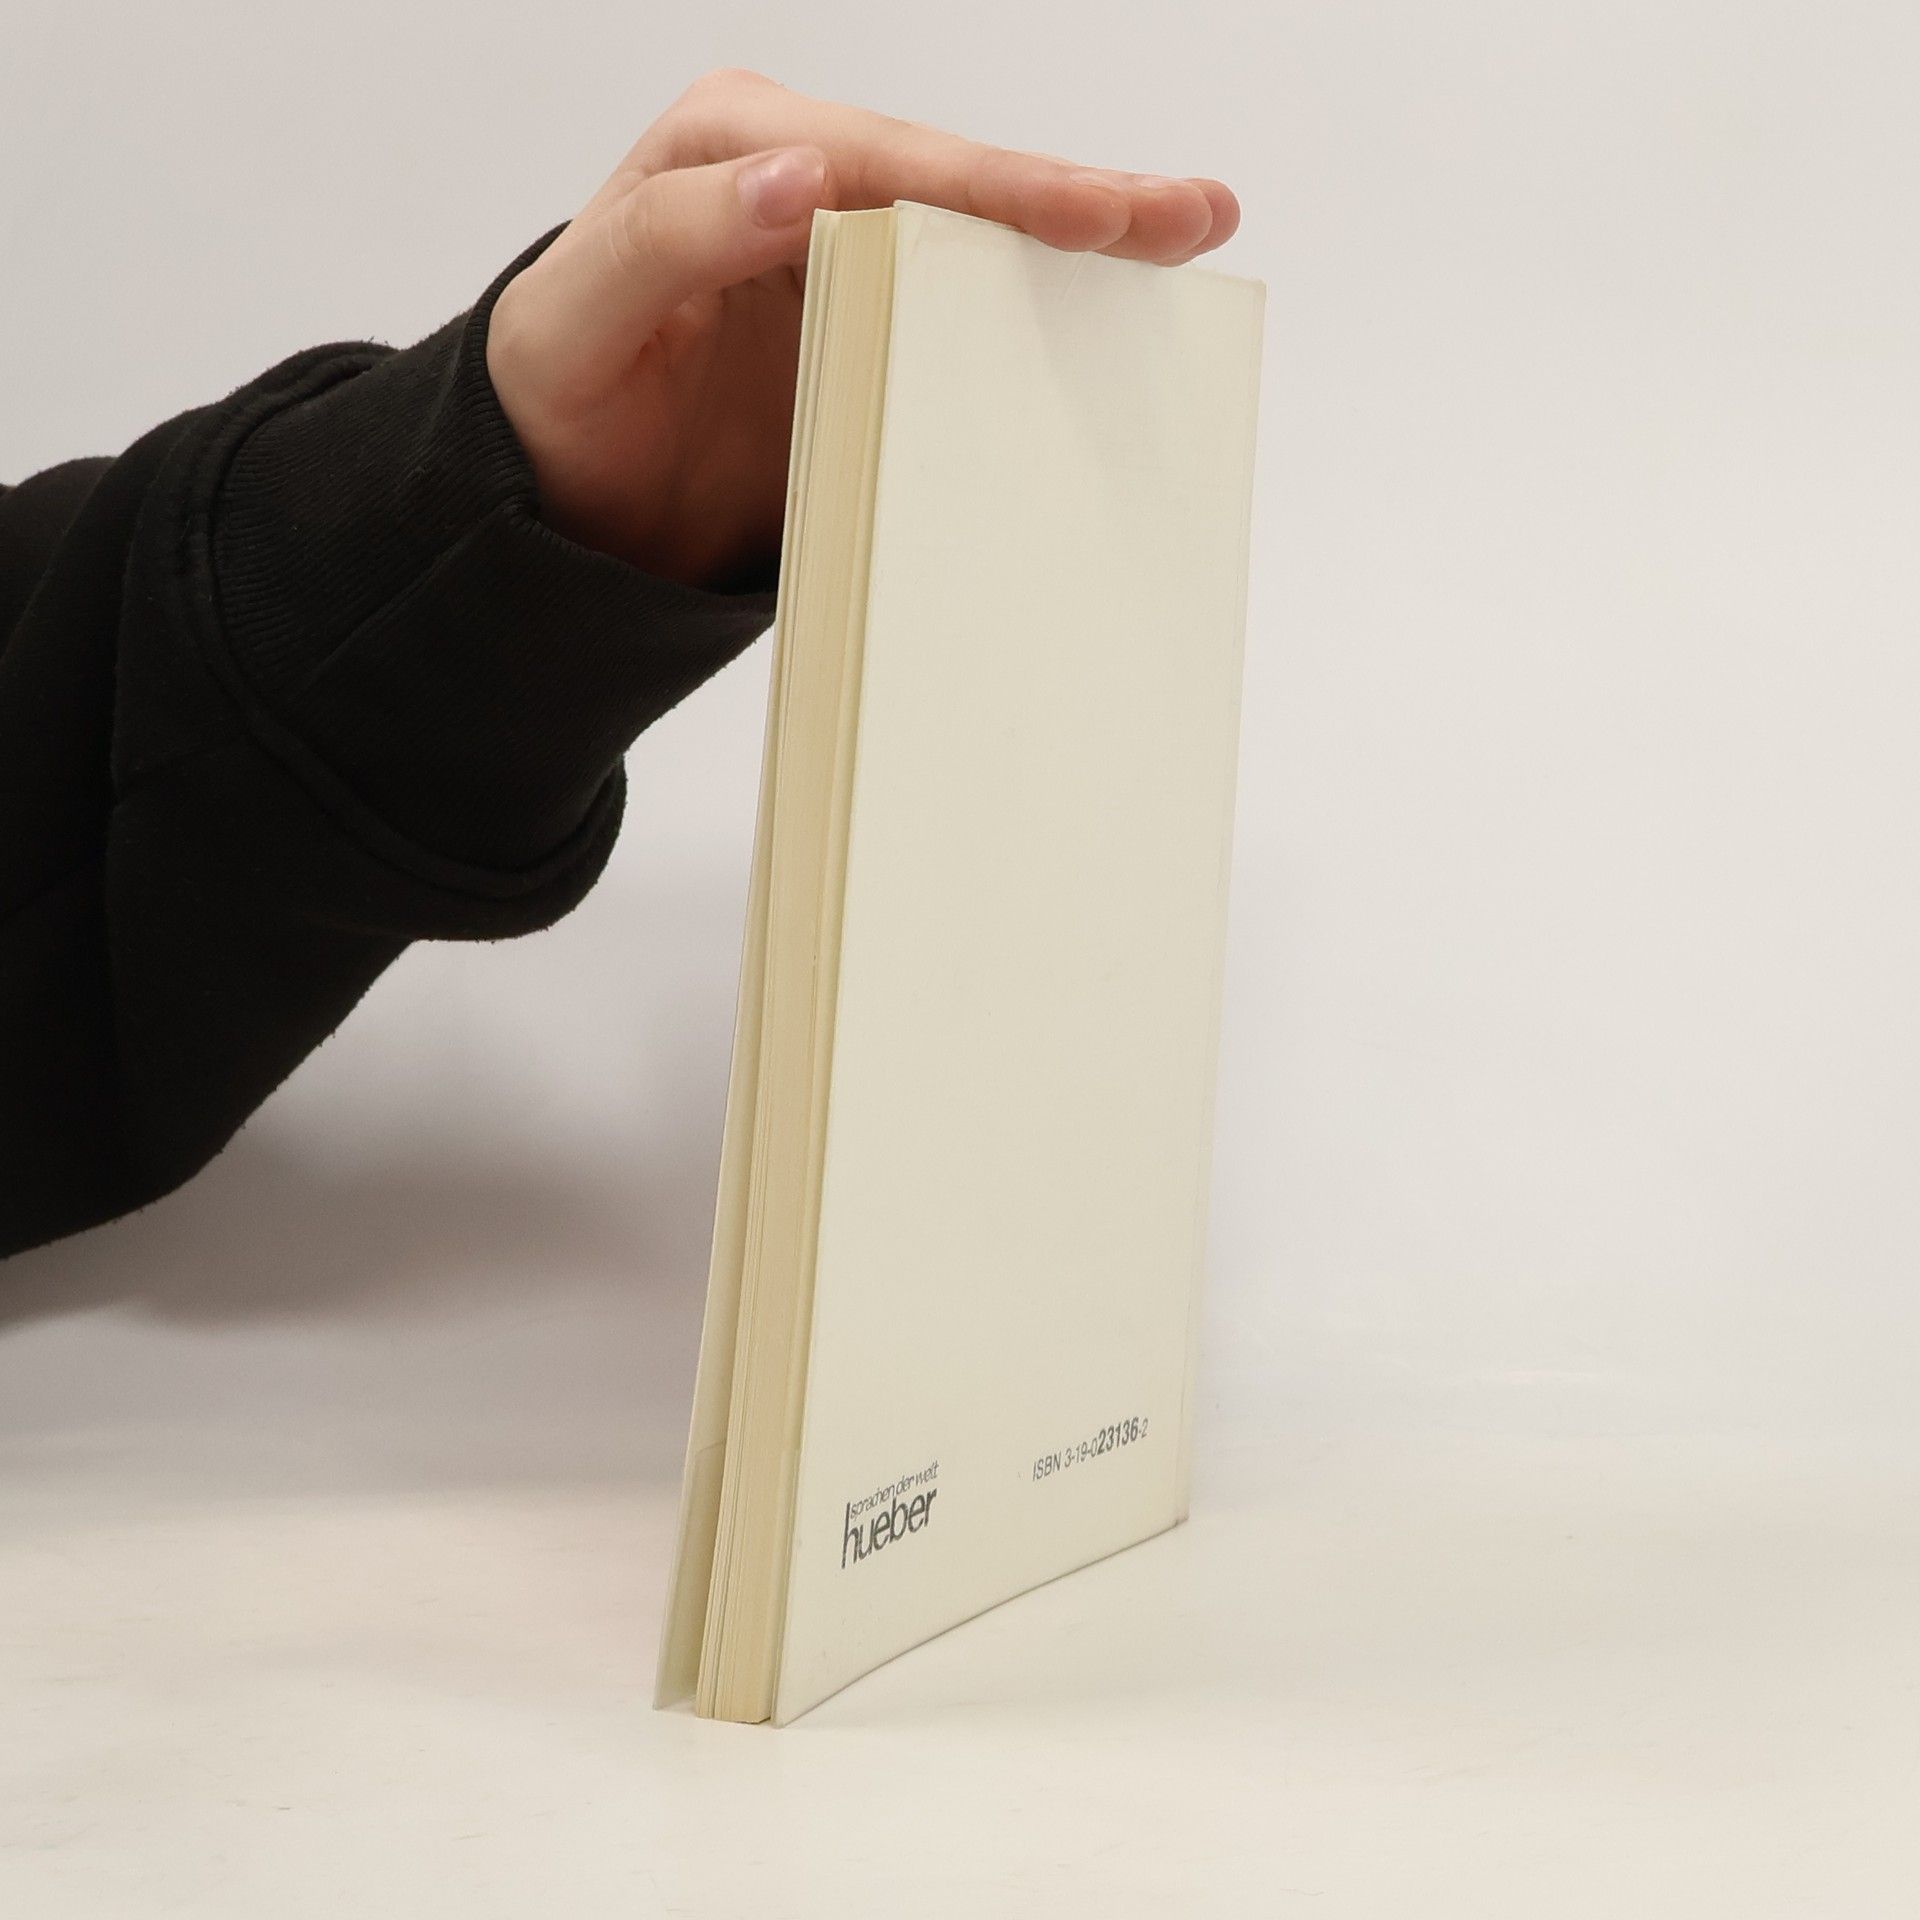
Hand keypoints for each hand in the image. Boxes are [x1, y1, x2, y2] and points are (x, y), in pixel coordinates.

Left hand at [485, 71, 1239, 590]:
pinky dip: (1047, 299)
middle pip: (959, 182)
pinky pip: (966, 300)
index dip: (991, 187)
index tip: (1084, 218)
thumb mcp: (581, 315)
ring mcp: (845, 246)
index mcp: (731, 149)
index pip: (882, 161)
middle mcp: (799, 175)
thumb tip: (799, 177)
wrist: (564, 484)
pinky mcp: (870, 316)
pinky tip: (1120, 295)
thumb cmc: (559, 391)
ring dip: (1087, 233)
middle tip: (1186, 214)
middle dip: (1076, 197)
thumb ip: (674, 237)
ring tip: (1190, 231)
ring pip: (980, 232)